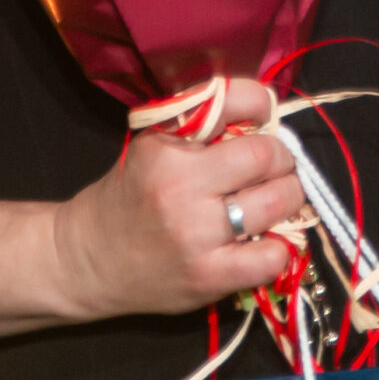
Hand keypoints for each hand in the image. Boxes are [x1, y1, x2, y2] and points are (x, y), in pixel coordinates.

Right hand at [48, 78, 303, 318]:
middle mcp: (180, 186)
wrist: (89, 259)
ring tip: (276, 201)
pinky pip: (271, 257)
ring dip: (289, 198)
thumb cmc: (130, 195)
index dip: (263, 106)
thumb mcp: (153, 145)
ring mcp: (196, 234)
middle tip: (276, 168)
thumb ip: (202, 124)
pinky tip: (262, 242)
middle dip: (283, 159)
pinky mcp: (208, 276)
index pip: (237, 102)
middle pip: (266, 157)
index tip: (265, 119)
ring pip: (277, 203)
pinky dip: (279, 247)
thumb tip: (266, 110)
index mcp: (167, 146)